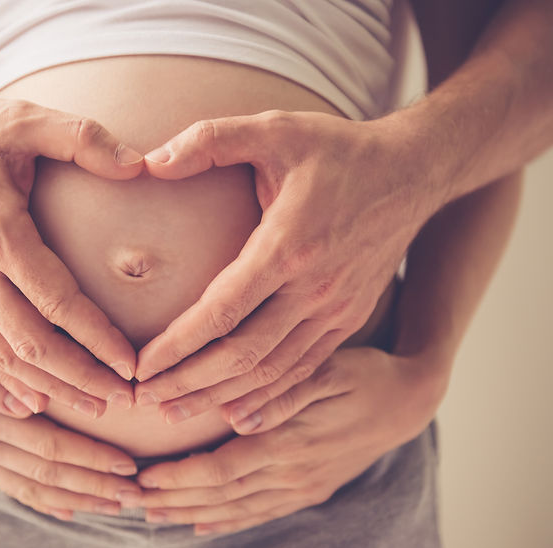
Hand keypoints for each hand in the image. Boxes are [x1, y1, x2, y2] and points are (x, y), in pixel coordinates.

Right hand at [0, 94, 144, 416]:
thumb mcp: (22, 117)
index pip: (57, 301)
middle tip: (124, 399)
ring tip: (91, 407)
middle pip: (30, 344)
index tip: (133, 364)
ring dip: (47, 388)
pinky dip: (4, 383)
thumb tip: (140, 166)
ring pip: (0, 359)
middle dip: (80, 378)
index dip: (98, 338)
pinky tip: (32, 401)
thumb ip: (83, 138)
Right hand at [0, 313, 142, 520]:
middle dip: (96, 484)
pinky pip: (13, 487)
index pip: (47, 444)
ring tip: (119, 504)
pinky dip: (45, 500)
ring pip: (34, 486)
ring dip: (79, 497)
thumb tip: (24, 398)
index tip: (129, 462)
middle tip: (138, 492)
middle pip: (48, 472)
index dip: (90, 455)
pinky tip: (72, 509)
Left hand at [133, 347, 447, 534]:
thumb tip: (238, 417)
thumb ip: (283, 392)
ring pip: (238, 509)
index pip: (221, 469)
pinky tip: (204, 524)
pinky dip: (229, 520)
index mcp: (290, 443)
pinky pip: (262, 512)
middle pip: (221, 495)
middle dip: (174, 499)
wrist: (409, 400)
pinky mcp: (311, 489)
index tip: (144, 476)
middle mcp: (294, 473)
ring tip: (155, 515)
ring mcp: (303, 486)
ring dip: (193, 514)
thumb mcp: (329, 370)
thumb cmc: (365, 373)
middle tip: (132, 499)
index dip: (179, 477)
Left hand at [134, 112, 438, 418]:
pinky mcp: (349, 320)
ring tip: (176, 415)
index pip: (222, 311)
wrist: (412, 172)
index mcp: (288, 245)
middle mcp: (315, 289)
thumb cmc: (337, 151)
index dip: (177, 345)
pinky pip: (303, 371)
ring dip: (221, 398)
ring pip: (272, 372)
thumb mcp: (274, 128)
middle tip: (144, 401)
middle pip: (243, 355)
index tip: (139, 367)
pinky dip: (268, 398)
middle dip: (189, 383)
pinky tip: (237, 413)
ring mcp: (336, 311)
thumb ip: (210, 140)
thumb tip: (150, 161)